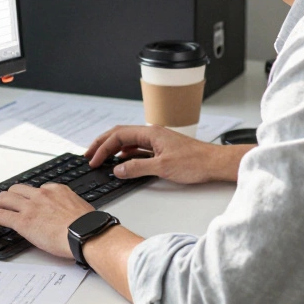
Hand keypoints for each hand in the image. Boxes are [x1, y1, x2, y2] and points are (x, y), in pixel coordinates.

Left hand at [0, 183, 92, 258]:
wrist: (87, 233)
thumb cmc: (89, 226)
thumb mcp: (82, 208)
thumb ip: (71, 207)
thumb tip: (72, 216)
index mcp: (57, 190)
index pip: (36, 189)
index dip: (28, 198)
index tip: (25, 205)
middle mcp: (42, 194)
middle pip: (16, 189)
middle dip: (7, 197)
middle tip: (2, 206)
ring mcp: (31, 206)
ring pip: (3, 198)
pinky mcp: (23, 221)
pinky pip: (0, 216)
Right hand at [85, 125, 248, 183]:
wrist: (214, 164)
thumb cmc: (195, 162)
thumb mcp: (162, 167)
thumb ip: (137, 168)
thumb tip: (117, 169)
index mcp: (151, 133)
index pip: (118, 135)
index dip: (103, 147)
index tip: (94, 160)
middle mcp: (152, 134)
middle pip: (120, 135)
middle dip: (103, 144)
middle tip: (89, 155)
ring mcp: (157, 142)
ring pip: (129, 142)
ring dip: (114, 150)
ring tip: (101, 159)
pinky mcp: (162, 150)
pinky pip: (138, 149)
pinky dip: (126, 155)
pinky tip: (122, 163)